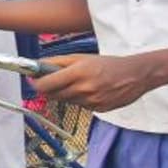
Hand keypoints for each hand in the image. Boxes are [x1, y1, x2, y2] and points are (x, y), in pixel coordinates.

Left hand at [29, 54, 157, 111]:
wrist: (135, 76)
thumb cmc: (108, 64)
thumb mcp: (82, 57)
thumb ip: (58, 61)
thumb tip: (38, 65)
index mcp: (79, 72)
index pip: (47, 84)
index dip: (36, 83)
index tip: (32, 80)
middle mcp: (84, 89)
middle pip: (53, 95)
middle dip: (48, 88)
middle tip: (49, 80)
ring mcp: (91, 101)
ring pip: (66, 101)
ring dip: (64, 93)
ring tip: (75, 83)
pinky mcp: (97, 110)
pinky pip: (79, 106)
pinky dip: (78, 99)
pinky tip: (88, 90)